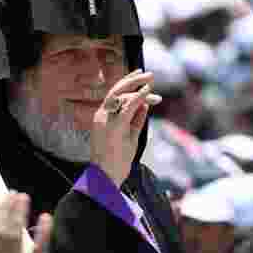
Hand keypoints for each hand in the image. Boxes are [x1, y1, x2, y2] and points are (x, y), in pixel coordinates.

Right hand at [90, 70, 161, 186]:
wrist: (105, 178)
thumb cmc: (115, 162)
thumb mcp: (130, 138)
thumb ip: (137, 121)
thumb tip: (146, 106)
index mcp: (102, 118)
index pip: (114, 96)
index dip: (129, 85)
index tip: (144, 81)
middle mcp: (101, 116)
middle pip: (116, 90)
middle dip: (132, 80)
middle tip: (148, 74)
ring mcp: (106, 121)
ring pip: (120, 95)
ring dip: (136, 86)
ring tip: (151, 80)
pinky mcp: (114, 127)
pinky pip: (127, 107)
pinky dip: (138, 97)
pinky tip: (148, 91)